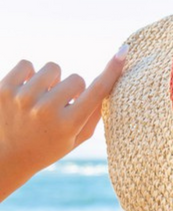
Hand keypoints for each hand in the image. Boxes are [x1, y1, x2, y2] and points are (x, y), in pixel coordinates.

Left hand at [0, 46, 127, 200]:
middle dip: (72, 90)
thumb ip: (94, 114)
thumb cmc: (50, 146)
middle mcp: (46, 110)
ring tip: (42, 99)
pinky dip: (30, 75)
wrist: (9, 158)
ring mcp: (23, 98)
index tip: (122, 52)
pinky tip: (26, 93)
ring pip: (52, 68)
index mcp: (68, 125)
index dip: (111, 71)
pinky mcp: (4, 88)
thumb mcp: (77, 138)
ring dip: (51, 81)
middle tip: (61, 107)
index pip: (96, 92)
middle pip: (75, 79)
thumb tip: (109, 83)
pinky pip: (27, 64)